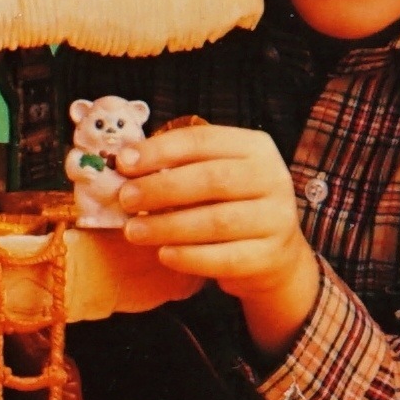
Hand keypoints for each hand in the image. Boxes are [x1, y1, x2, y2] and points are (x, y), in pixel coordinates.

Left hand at [114, 122, 319, 355]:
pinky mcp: (271, 256)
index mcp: (254, 147)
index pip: (202, 141)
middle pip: (211, 179)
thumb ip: (177, 166)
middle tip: (125, 199)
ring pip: (217, 221)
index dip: (160, 150)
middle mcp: (272, 178)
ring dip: (168, 226)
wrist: (274, 253)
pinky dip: (190, 257)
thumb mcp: (212, 175)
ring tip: (133, 231)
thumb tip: (123, 164)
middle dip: (161, 188)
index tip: (123, 163)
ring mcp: (277, 219)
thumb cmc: (229, 204)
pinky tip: (164, 255)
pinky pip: (226, 258)